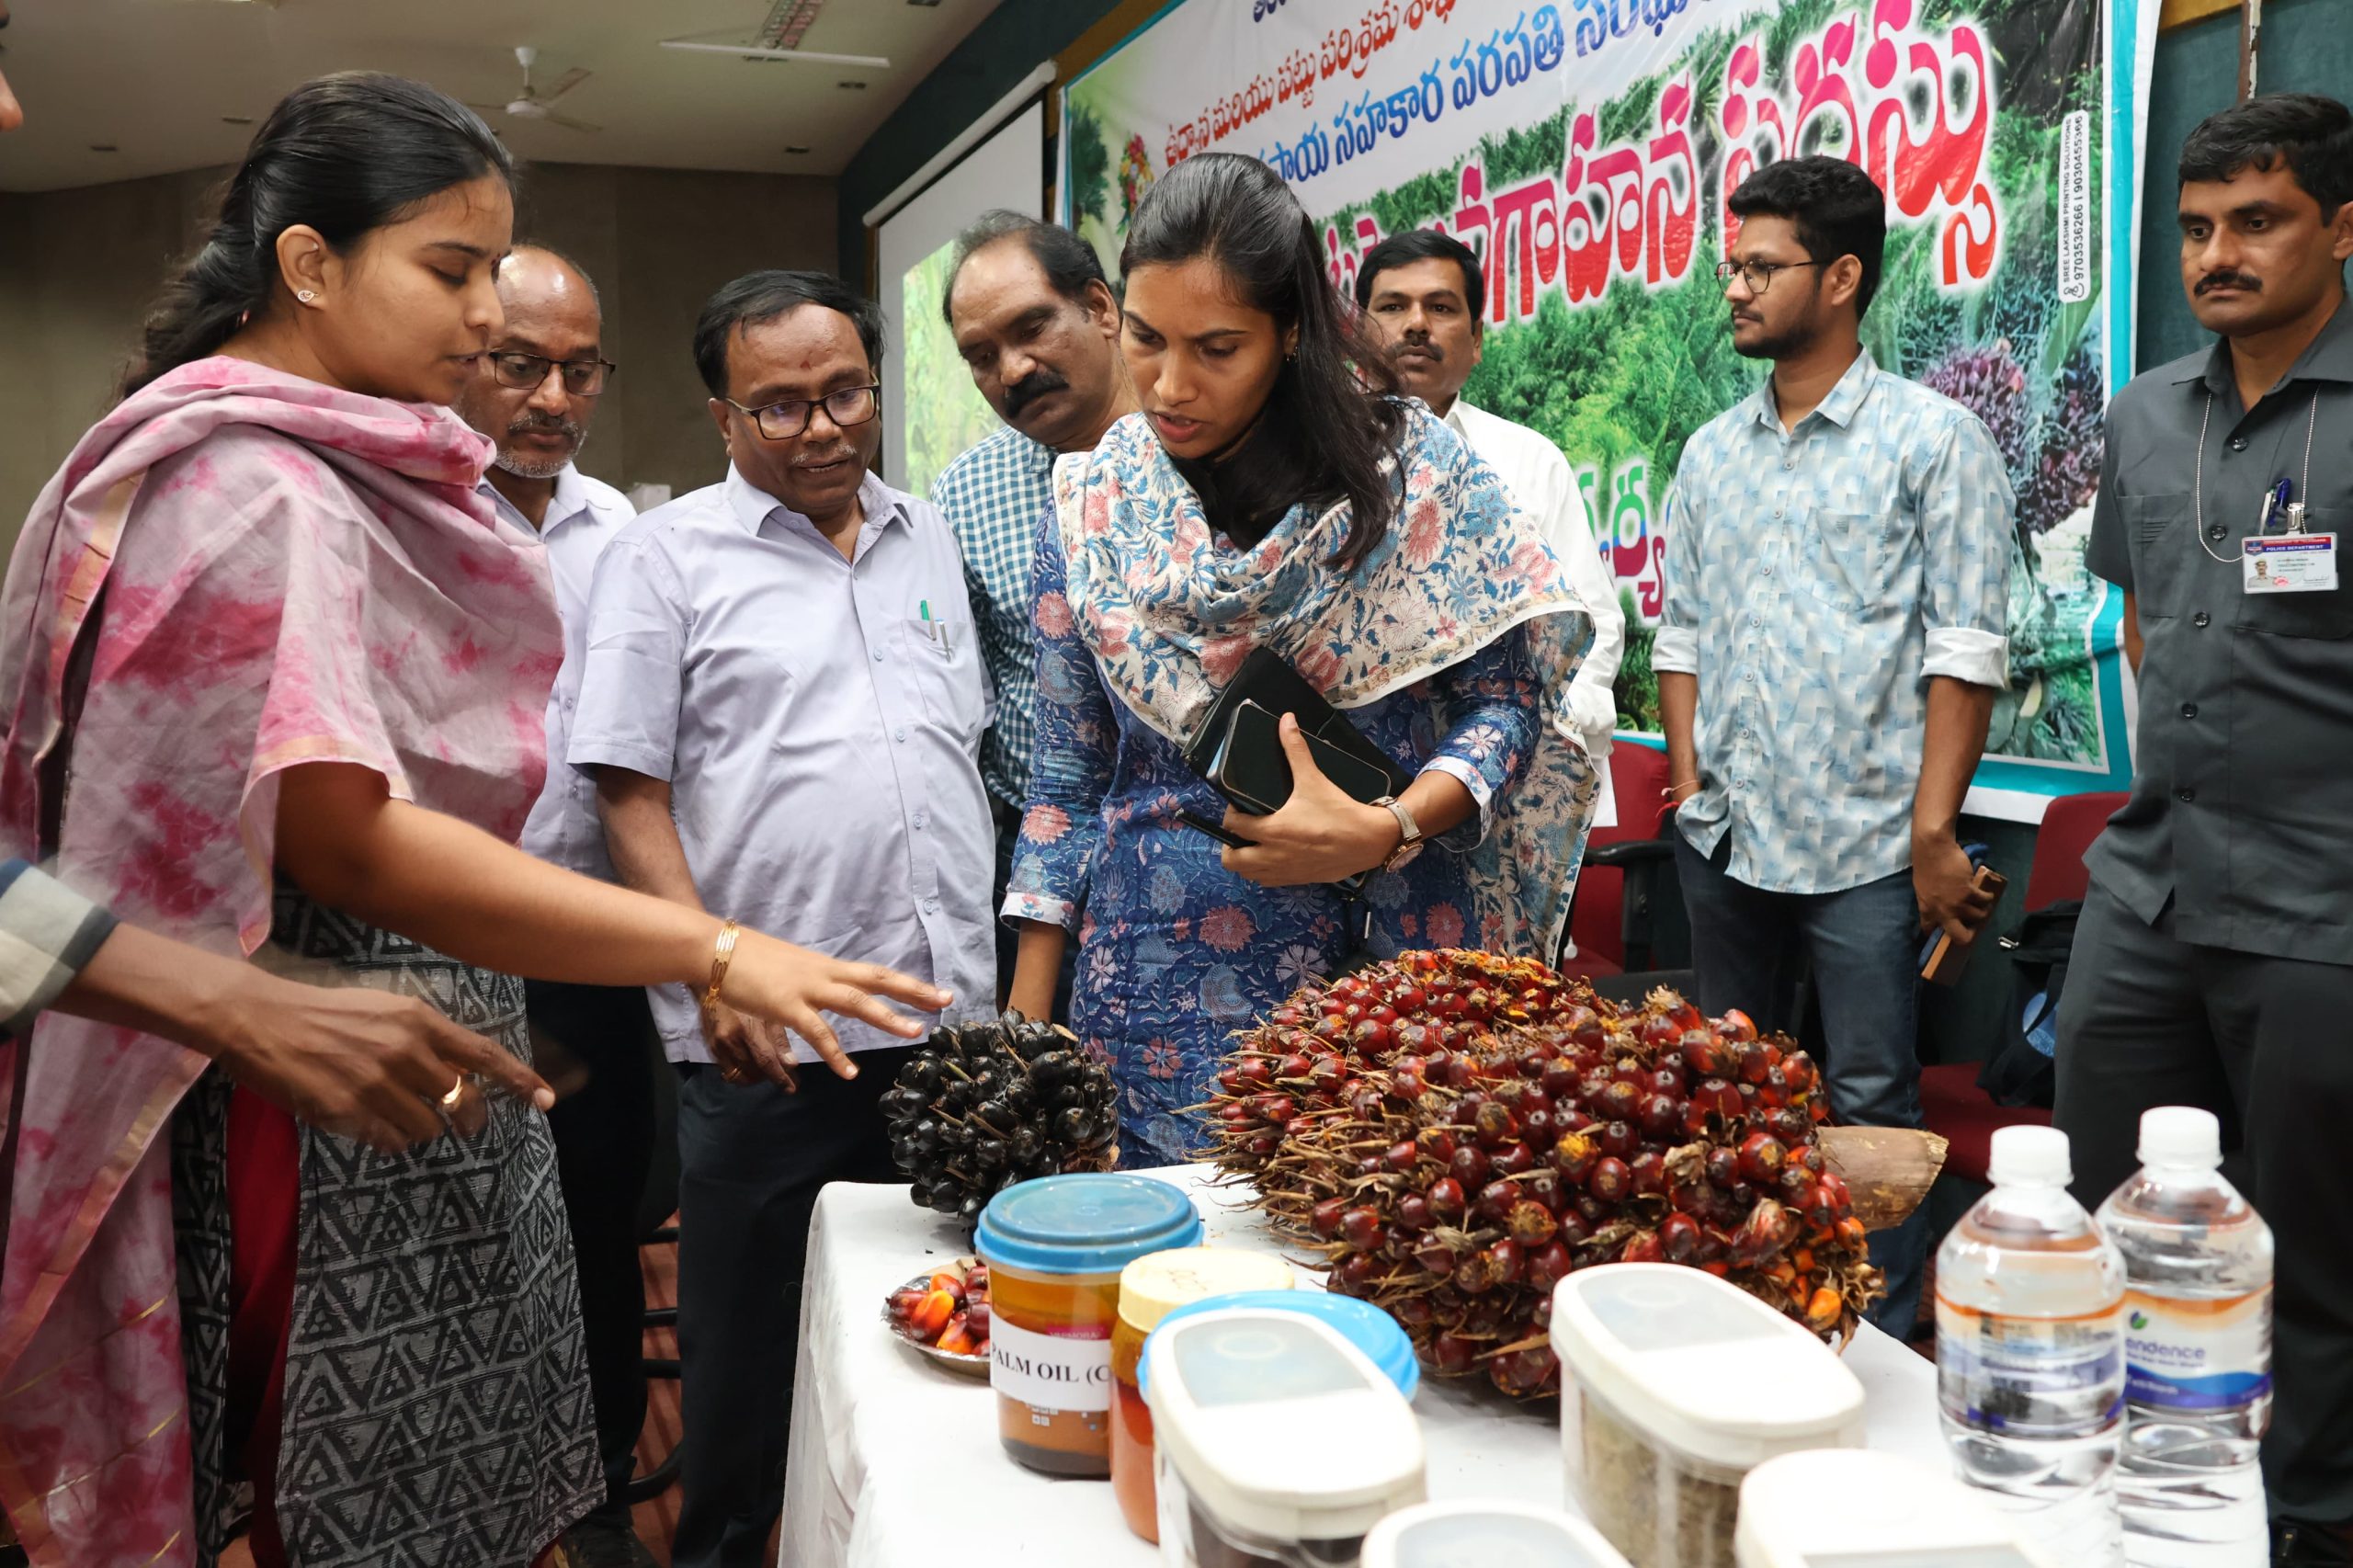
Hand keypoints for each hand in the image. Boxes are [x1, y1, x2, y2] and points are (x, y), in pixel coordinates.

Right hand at [206, 969, 555, 1154]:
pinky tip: (369, 1122)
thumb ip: (424, 1039)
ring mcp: (376, 1084)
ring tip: (393, 1112)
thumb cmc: (323, 1012)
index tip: (546, 1100)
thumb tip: (458, 1074)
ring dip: (419, 1128)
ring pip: (427, 1128)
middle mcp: (405, 1051)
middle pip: (462, 1101)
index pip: (484, 1054)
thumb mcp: (385, 1011)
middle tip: (464, 1124)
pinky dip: (389, 1140)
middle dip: (469, 1118)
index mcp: (418, 1020)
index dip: (519, 1080)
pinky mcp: (347, 1112)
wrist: (260, 1019)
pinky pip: (391, 1142)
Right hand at [703, 997, 797, 1091]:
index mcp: (747, 1027)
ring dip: (757, 1077)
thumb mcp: (769, 1010)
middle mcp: (730, 1040)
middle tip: (786, 1078)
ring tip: (769, 1070)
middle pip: (753, 1071)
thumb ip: (780, 1038)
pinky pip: (728, 1071)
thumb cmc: (750, 993)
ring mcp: (717, 1045)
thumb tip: (792, 1065)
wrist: (714, 981)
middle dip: (771, 1078)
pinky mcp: (711, 1048)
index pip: (765, 1061)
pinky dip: (742, 1073)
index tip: (792, 1088)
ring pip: (740, 1075)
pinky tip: (752, 1066)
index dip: (780, 1078)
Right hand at [719, 929, 950, 1083]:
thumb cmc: (748, 960)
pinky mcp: (787, 1004)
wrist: (716, 948)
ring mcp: (808, 988)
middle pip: (878, 980)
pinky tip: (849, 1072)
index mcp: (826, 966)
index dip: (908, 983)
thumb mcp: (789, 972)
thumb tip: (817, 1000)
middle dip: (914, 991)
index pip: (876, 973)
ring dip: (887, 1017)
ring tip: (915, 1032)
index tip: (937, 991)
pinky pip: (818, 1032)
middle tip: (946, 1000)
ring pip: (857, 1001)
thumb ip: (808, 986)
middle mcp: (825, 973)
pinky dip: (836, 1053)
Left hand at [1220, 713, 1399, 887]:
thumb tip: (1287, 720)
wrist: (1369, 841)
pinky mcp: (1297, 881)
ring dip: (1245, 861)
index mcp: (1272, 830)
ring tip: (1254, 844)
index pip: (1233, 826)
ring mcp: (1284, 872)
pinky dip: (1263, 872)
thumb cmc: (1338, 810)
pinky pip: (1268, 882)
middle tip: (1241, 831)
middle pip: (1232, 860)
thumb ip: (1295, 749)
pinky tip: (1273, 856)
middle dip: (1230, 846)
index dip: (1230, 816)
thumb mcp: (1314, 779)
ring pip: (1249, 875)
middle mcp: (1272, 855)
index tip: (1240, 807)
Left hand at [1913, 836, 1994, 943]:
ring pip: (1978, 917)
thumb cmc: (1926, 865)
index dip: (1939, 934)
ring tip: (1982, 904)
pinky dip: (1988, 897)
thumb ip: (1932, 903)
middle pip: (1959, 936)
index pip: (1930, 931)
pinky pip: (1985, 901)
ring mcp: (1956, 903)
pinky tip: (1987, 893)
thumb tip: (1941, 911)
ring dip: (1983, 911)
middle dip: (1969, 936)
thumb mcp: (1923, 889)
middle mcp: (1942, 911)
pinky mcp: (1969, 892)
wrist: (1933, 849)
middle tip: (1973, 927)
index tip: (1947, 932)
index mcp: (1926, 910)